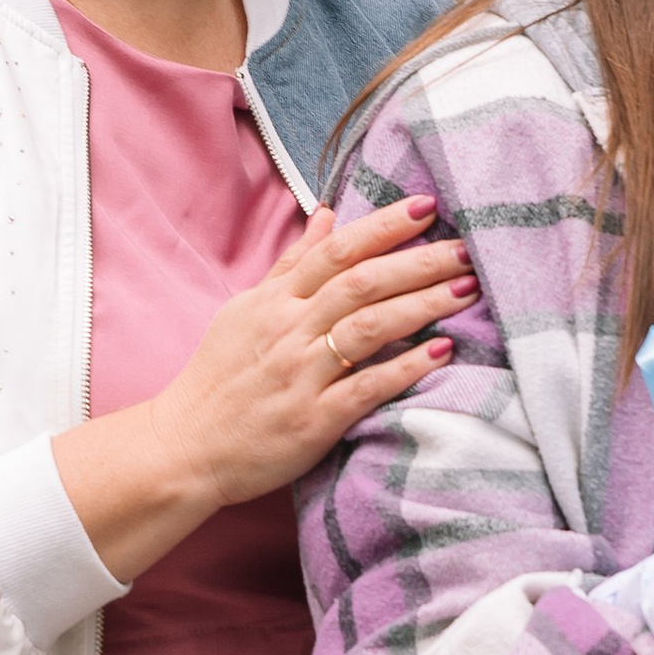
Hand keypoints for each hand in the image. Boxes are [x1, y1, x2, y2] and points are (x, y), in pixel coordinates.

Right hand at [51, 193, 474, 580]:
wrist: (185, 447)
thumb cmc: (219, 378)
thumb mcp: (247, 310)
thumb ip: (292, 265)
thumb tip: (327, 216)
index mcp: (275, 301)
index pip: (336, 251)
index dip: (384, 226)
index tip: (427, 207)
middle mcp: (289, 330)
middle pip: (362, 282)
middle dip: (420, 261)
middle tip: (467, 247)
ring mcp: (301, 374)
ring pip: (369, 326)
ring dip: (422, 304)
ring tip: (466, 289)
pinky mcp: (313, 420)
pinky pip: (366, 387)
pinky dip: (405, 368)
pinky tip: (441, 353)